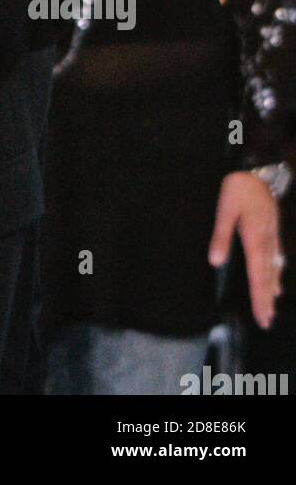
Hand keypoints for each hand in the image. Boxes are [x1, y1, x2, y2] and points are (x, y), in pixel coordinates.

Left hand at [208, 171, 282, 329]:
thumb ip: (220, 235)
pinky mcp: (272, 230)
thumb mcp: (225, 209)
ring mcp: (272, 236)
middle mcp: (267, 241)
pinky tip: (277, 280)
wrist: (258, 170)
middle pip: (267, 276)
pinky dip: (276, 272)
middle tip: (266, 321)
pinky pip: (276, 257)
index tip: (261, 316)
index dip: (259, 297)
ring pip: (273, 268)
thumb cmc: (238, 188)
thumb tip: (215, 261)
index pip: (257, 275)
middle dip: (266, 299)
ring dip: (271, 288)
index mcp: (255, 239)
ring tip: (271, 307)